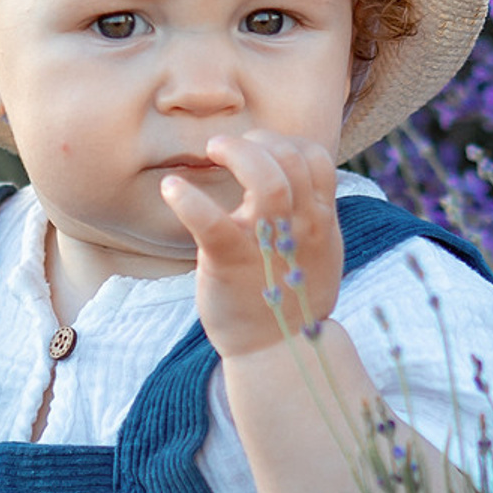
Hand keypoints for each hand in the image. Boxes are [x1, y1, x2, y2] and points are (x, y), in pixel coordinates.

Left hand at [161, 131, 345, 359]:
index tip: (259, 150)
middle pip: (291, 159)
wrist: (280, 351)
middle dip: (258, 141)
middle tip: (226, 148)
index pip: (315, 158)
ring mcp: (267, 245)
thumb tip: (295, 177)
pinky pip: (211, 222)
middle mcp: (301, 227)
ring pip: (266, 180)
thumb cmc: (291, 298)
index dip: (286, 142)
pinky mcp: (230, 263)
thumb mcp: (318, 252)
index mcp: (320, 221)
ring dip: (236, 153)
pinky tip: (172, 188)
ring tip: (212, 150)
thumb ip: (310, 214)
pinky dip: (187, 199)